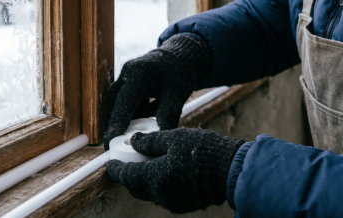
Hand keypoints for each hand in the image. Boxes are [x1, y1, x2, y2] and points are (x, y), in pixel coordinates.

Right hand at [101, 34, 208, 148]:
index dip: (116, 122)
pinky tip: (147, 115)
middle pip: (112, 102)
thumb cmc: (180, 71)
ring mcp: (125, 77)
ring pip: (117, 103)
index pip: (124, 101)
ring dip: (126, 117)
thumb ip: (168, 114)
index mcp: (139, 73)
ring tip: (142, 125)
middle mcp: (127, 73)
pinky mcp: (127, 83)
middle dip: (115, 122)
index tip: (111, 140)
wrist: (181, 56)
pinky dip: (132, 112)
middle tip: (119, 141)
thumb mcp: (178, 93)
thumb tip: (159, 137)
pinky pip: (124, 101)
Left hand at [105, 128, 245, 213]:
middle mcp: (161, 195)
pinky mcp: (185, 204)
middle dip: (129, 176)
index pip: (126, 176)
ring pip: (151, 192)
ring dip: (145, 180)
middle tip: (129, 161)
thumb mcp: (175, 138)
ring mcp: (174, 202)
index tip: (110, 162)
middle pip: (136, 187)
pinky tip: (167, 171)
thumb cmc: (204, 152)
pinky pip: (165, 195)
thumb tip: (134, 141)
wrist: (232, 170)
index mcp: (155, 178)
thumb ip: (151, 141)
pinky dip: (160, 184)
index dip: (116, 169)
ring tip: (148, 163)